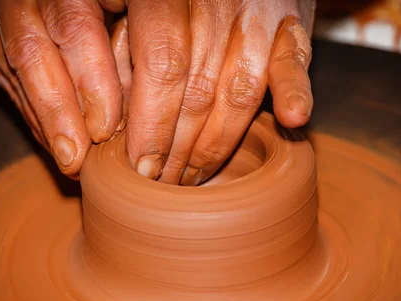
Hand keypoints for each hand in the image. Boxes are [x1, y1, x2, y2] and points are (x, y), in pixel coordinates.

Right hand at [0, 0, 130, 177]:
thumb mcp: (129, 6)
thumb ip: (130, 31)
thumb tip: (151, 92)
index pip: (74, 27)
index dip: (92, 80)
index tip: (109, 128)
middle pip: (34, 50)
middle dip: (58, 110)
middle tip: (78, 158)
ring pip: (14, 66)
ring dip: (42, 118)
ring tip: (67, 159)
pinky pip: (4, 71)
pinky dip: (30, 109)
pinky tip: (51, 138)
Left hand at [125, 0, 315, 184]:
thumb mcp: (115, 9)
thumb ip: (108, 53)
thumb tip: (107, 122)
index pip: (162, 67)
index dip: (151, 125)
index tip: (140, 167)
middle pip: (199, 89)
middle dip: (178, 148)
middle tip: (162, 184)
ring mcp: (255, 12)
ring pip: (240, 90)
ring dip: (217, 144)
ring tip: (194, 178)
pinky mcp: (288, 23)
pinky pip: (292, 61)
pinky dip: (293, 91)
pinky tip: (291, 118)